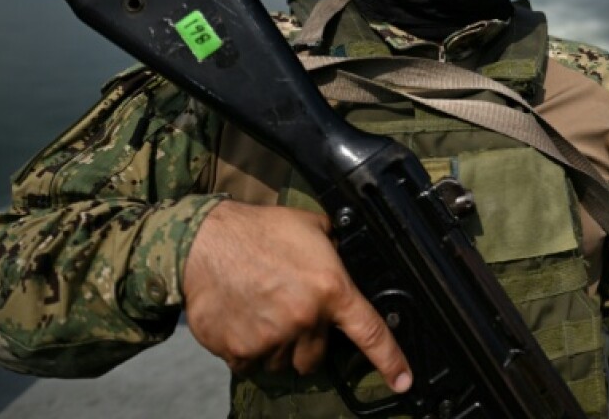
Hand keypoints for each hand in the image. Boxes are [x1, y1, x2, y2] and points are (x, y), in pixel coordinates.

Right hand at [182, 200, 411, 391]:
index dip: (390, 361)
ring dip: (277, 346)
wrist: (204, 241)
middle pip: (316, 357)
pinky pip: (250, 364)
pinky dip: (248, 348)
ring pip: (282, 363)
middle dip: (308, 343)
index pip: (369, 333)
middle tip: (291, 315)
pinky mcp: (239, 350)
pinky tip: (242, 318)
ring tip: (262, 311)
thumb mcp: (312, 227)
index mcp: (330, 289)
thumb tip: (345, 260)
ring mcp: (271, 339)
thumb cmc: (259, 229)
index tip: (403, 381)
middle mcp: (305, 319)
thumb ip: (334, 251)